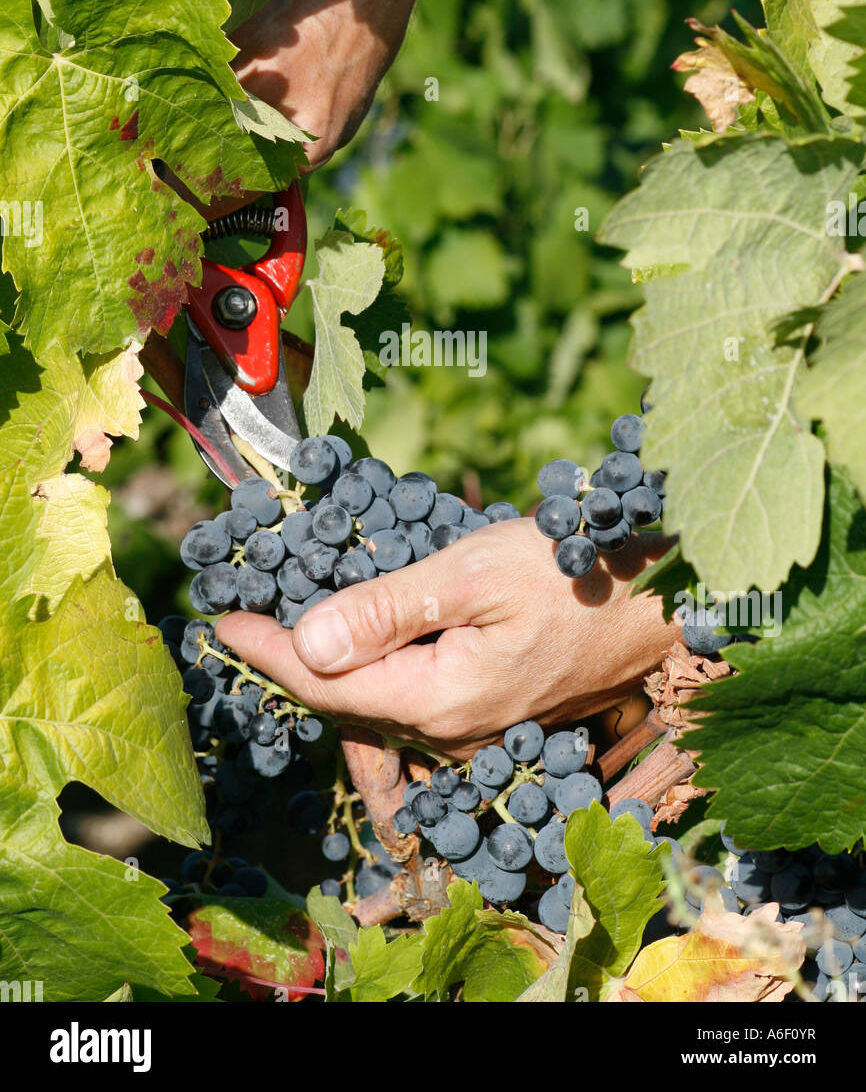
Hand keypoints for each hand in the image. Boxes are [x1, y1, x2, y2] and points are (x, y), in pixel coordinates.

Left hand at [216, 519, 678, 757]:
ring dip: (330, 675)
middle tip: (242, 623)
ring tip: (283, 638)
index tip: (221, 620)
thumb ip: (386, 610)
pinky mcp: (494, 714)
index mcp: (439, 699)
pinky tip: (359, 655)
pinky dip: (374, 680)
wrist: (662, 600)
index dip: (267, 650)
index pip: (327, 680)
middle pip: (347, 704)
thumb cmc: (573, 574)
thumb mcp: (471, 576)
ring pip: (379, 709)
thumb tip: (307, 640)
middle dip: (289, 665)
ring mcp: (476, 729)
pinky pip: (413, 705)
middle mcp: (452, 730)